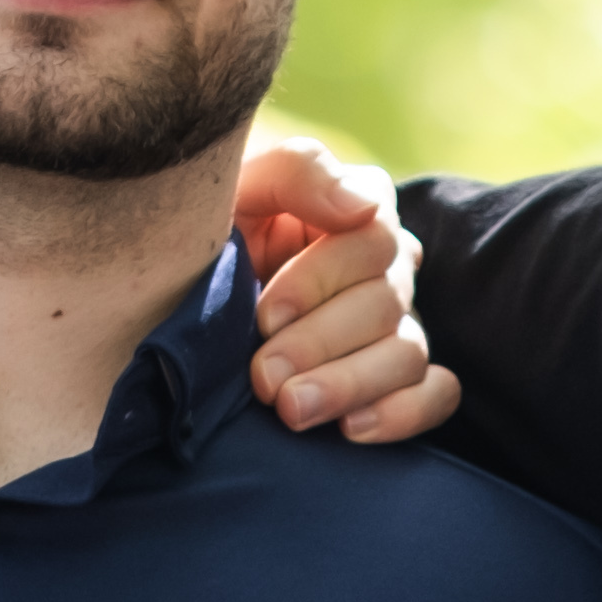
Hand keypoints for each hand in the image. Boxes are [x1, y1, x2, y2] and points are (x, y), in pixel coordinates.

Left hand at [230, 129, 458, 443]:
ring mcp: (393, 325)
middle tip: (263, 378)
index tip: (263, 316)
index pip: (374, 238)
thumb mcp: (231, 190)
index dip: (320, 281)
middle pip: (388, 302)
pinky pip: (437, 395)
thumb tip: (363, 206)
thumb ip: (296, 172)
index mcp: (349, 212)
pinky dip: (404, 412)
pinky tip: (351, 428)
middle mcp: (382, 268)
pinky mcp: (397, 380)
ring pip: (409, 353)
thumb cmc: (199, 244)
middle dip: (320, 343)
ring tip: (292, 410)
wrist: (165, 313)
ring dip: (350, 384)